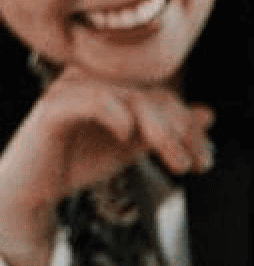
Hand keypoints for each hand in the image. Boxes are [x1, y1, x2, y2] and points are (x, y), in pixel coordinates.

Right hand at [0, 70, 213, 265]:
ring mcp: (71, 88)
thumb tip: (207, 114)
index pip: (161, 93)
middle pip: (151, 94)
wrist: (35, 187)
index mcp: (109, 82)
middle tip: (196, 164)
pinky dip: (117, 117)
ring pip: (130, 98)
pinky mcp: (54, 106)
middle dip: (181, 132)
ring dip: (162, 133)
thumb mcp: (132, 146)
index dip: (188, 124)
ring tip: (175, 163)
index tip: (205, 157)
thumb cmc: (78, 160)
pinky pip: (93, 101)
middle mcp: (91, 78)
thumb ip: (165, 130)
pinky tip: (128, 137)